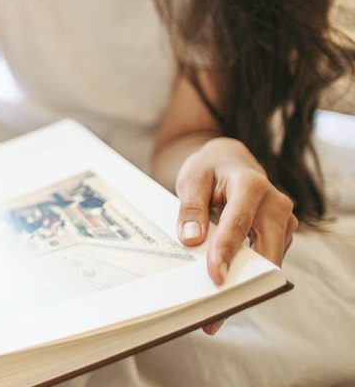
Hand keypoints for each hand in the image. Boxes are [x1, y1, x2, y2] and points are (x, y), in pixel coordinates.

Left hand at [174, 137, 297, 334]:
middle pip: (264, 248)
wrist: (229, 162)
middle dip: (243, 279)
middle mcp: (275, 203)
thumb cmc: (209, 171)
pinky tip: (226, 295)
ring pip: (269, 260)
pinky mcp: (281, 235)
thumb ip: (191, 208)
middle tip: (216, 310)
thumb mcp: (192, 179)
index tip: (215, 277)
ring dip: (246, 284)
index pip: (239, 222)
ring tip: (216, 312)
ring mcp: (283, 221)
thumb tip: (192, 240)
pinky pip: (266, 261)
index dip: (226, 251)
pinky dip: (248, 278)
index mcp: (251, 184)